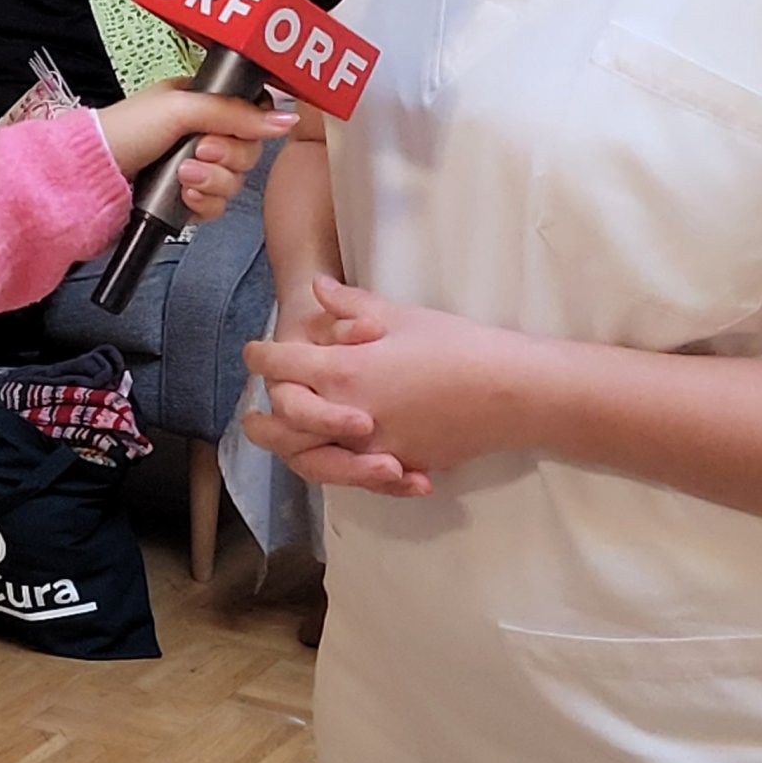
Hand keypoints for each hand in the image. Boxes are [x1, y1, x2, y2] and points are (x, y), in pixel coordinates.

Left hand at [94, 81, 297, 222]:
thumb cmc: (125, 131)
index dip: (247, 130)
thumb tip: (285, 119)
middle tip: (198, 153)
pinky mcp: (186, 199)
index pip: (250, 116)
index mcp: (200, 102)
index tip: (225, 133)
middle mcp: (200, 134)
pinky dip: (203, 203)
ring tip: (182, 177)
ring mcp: (193, 168)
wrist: (89, 177)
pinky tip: (183, 197)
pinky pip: (216, 206)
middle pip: (246, 153)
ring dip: (211, 182)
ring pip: (234, 183)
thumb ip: (235, 114)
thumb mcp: (181, 109)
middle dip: (225, 158)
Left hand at [242, 276, 517, 495]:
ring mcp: (374, 448)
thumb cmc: (456, 345)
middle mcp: (349, 415)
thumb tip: (317, 288)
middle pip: (286, 426)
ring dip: (293, 452)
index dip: (263, 356)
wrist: (510, 392)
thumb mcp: (399, 315)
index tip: (255, 351)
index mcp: (343, 372)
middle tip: (251, 415)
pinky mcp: (400, 467)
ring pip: (316, 458)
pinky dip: (344, 468)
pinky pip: (360, 474)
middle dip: (264, 421)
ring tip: (284, 446)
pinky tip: (339, 458)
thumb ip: (349, 304)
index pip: (284, 366)